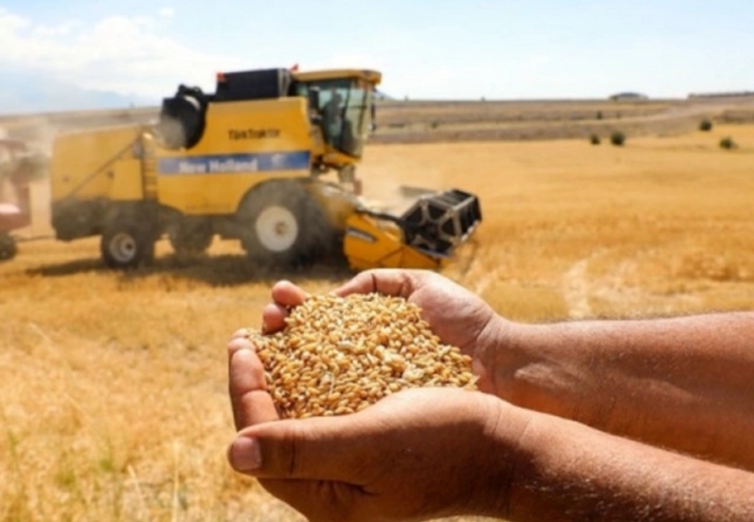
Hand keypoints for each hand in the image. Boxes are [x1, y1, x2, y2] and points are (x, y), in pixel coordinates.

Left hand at [227, 343, 523, 521]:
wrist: (504, 443)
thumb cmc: (445, 442)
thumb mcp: (370, 443)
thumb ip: (302, 449)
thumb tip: (233, 452)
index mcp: (327, 499)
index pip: (262, 444)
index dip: (245, 393)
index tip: (241, 346)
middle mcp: (333, 486)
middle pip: (274, 430)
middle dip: (255, 381)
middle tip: (244, 338)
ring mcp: (352, 463)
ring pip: (298, 416)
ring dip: (280, 375)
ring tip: (271, 336)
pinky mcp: (371, 441)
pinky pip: (326, 409)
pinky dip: (311, 377)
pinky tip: (309, 350)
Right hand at [252, 269, 506, 392]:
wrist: (499, 362)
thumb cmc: (464, 324)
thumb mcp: (419, 286)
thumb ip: (377, 282)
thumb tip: (336, 298)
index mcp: (365, 333)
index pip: (315, 323)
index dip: (292, 311)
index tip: (282, 297)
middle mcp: (358, 365)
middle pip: (302, 350)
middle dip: (277, 331)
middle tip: (268, 319)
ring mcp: (364, 395)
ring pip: (307, 381)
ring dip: (278, 359)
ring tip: (264, 339)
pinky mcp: (374, 421)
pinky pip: (330, 411)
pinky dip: (301, 397)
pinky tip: (282, 380)